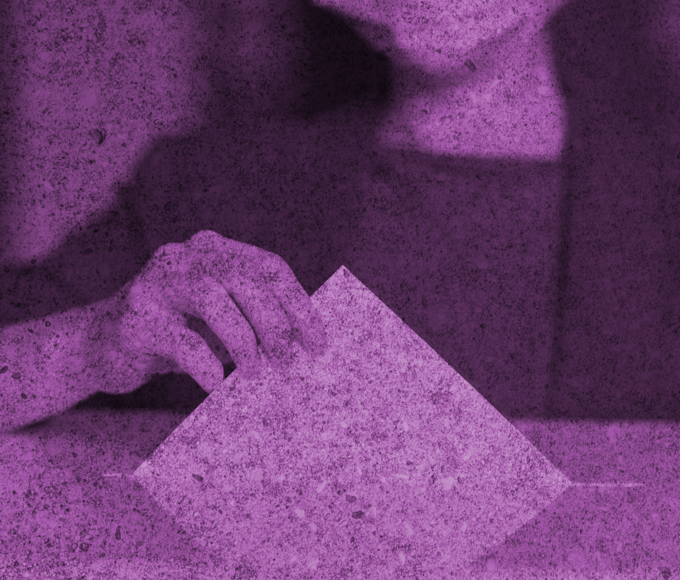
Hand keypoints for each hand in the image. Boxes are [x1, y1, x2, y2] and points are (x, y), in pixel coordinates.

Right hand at [94, 230, 326, 393]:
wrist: (103, 345)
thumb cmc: (176, 333)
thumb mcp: (221, 318)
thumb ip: (255, 319)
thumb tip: (303, 346)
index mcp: (215, 250)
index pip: (270, 268)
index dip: (298, 305)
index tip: (317, 344)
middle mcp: (186, 255)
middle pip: (244, 280)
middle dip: (274, 324)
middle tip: (287, 362)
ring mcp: (156, 280)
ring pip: (212, 299)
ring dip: (242, 341)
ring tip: (255, 374)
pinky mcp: (134, 314)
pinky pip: (181, 339)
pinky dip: (205, 364)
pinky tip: (215, 384)